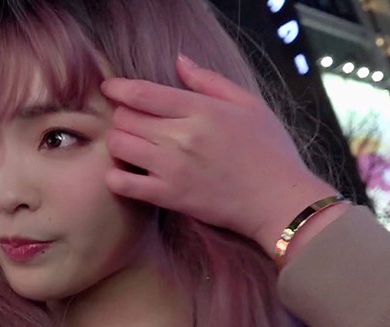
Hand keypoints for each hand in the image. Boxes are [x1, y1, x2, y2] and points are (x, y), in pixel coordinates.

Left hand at [100, 55, 339, 252]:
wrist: (279, 201)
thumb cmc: (270, 152)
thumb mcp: (248, 104)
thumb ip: (210, 81)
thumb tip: (179, 61)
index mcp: (200, 110)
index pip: (143, 93)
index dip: (119, 87)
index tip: (111, 87)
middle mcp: (181, 137)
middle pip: (125, 118)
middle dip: (122, 115)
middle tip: (132, 121)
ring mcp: (171, 168)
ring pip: (119, 146)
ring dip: (118, 142)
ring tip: (132, 145)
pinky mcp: (168, 197)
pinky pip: (123, 184)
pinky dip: (116, 176)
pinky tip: (127, 173)